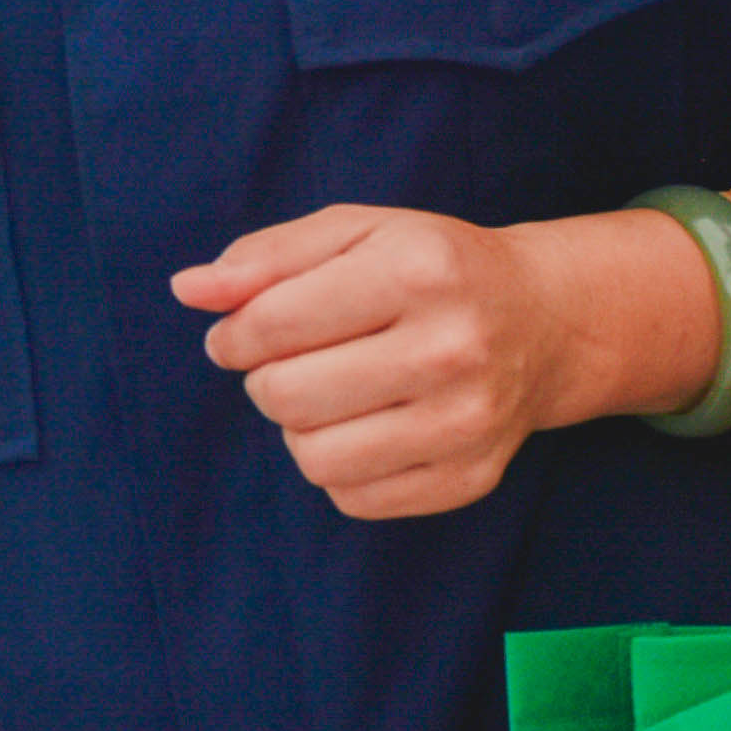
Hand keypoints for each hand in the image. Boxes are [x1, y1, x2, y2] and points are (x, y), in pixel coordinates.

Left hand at [173, 204, 711, 520]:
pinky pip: (352, 497)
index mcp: (419, 270)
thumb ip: (266, 256)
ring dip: (300, 427)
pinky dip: (340, 466)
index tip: (236, 336)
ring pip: (314, 457)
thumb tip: (187, 289)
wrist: (543, 322)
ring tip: (331, 393)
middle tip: (291, 362)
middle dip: (266, 379)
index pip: (272, 325)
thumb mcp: (356, 233)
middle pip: (285, 396)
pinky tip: (368, 426)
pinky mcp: (470, 478)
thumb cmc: (431, 269)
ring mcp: (467, 421)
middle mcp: (453, 347)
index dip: (233, 335)